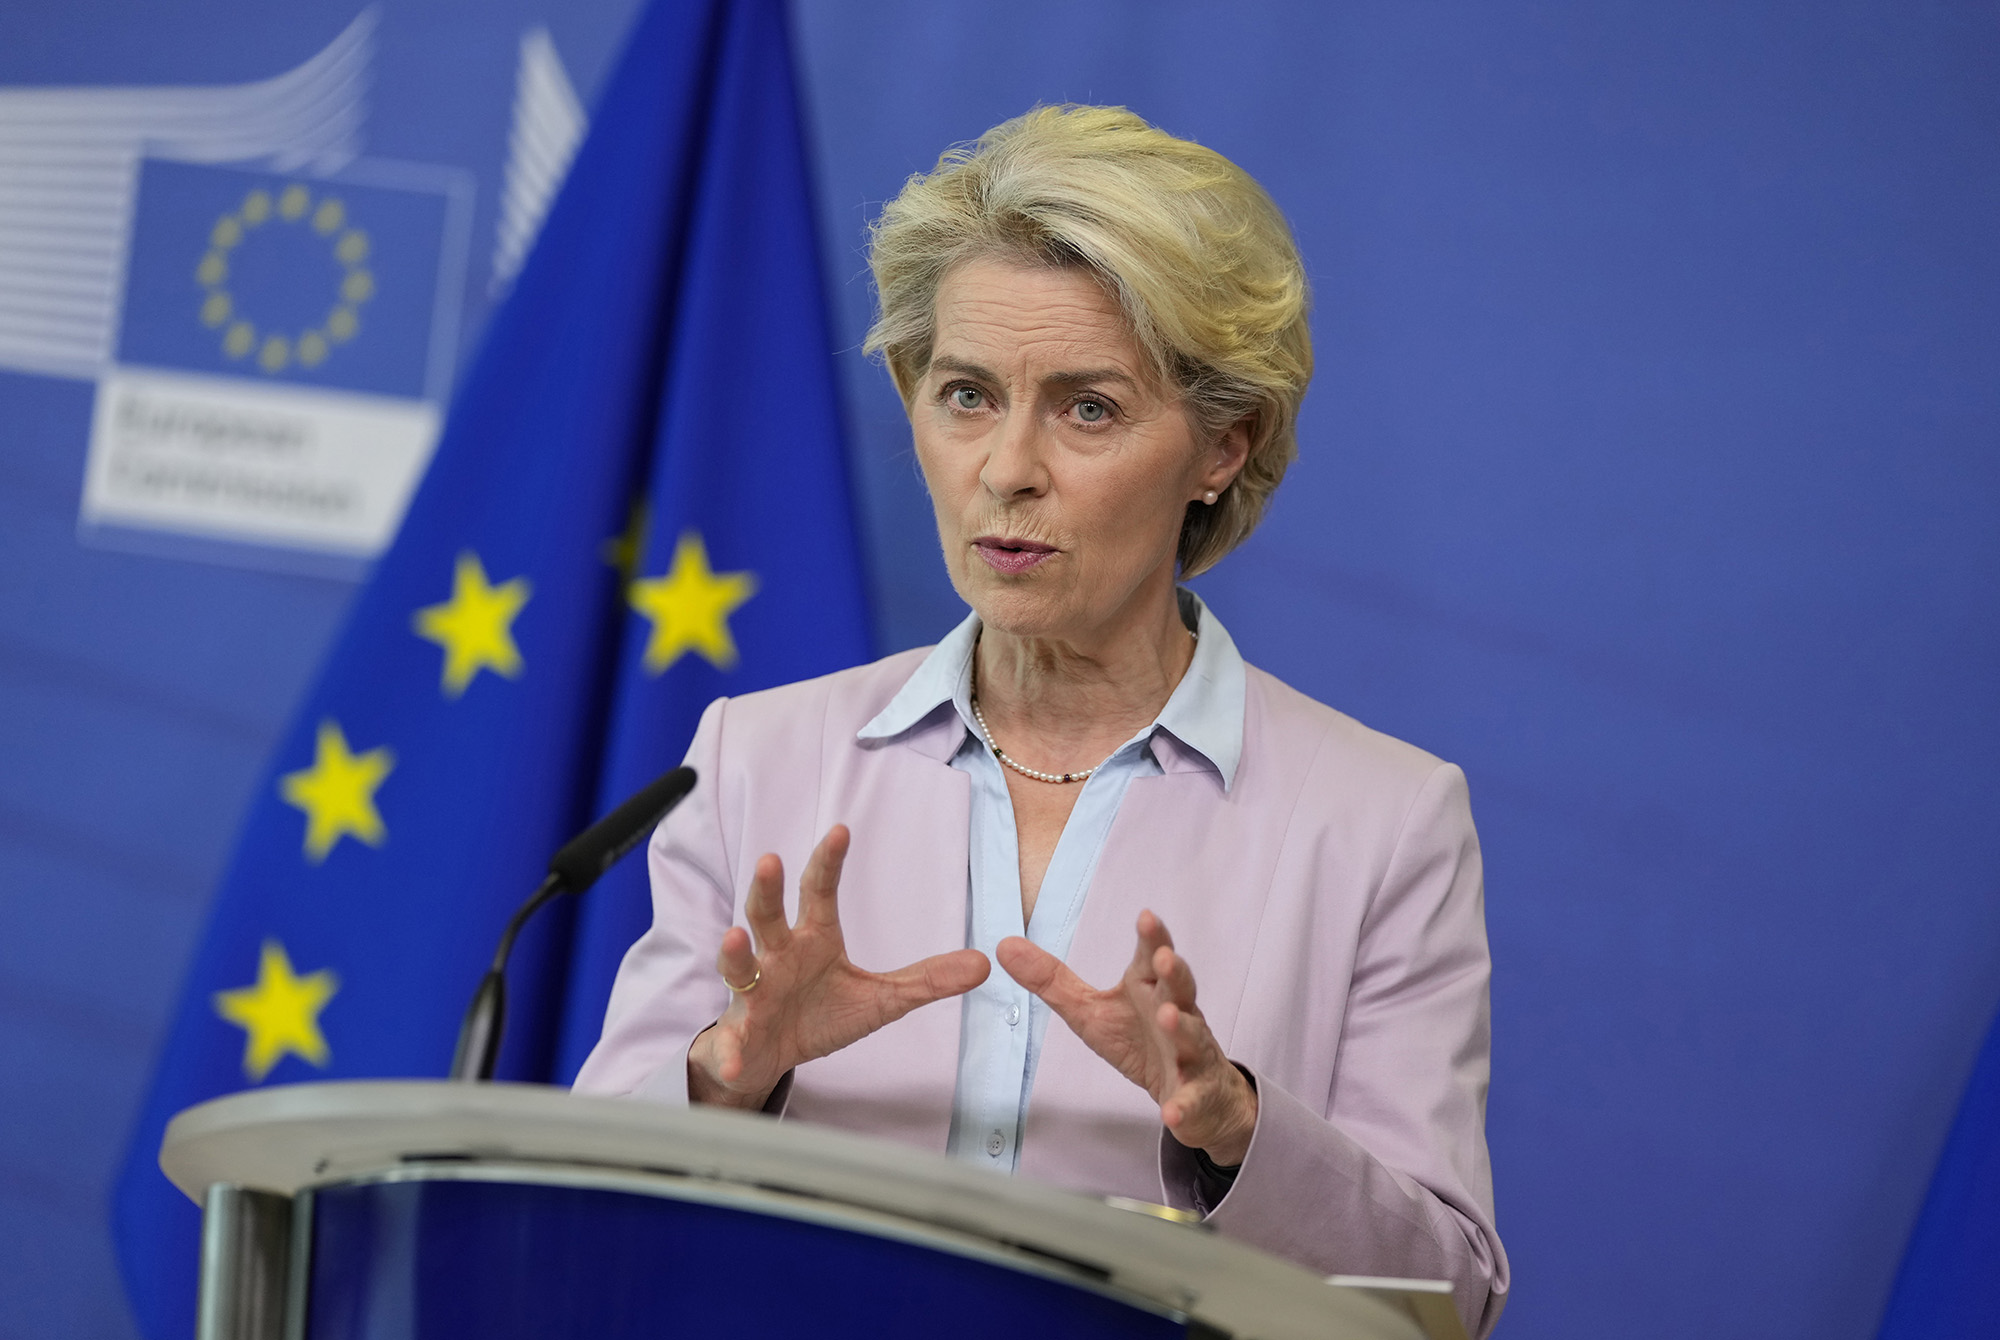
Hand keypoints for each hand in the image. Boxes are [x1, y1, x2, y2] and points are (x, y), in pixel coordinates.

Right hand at [688, 824, 989, 1108]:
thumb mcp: (882, 998)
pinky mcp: (740, 1035)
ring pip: (738, 966)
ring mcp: (753, 994)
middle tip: (769, 860)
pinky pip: (734, 1041)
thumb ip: (928, 979)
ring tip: (733, 938)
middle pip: (767, 916)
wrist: (773, 1055)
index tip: (841, 830)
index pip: (818, 891)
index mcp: (813, 939)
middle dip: (767, 890)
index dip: (828, 861)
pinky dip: (731, 1051)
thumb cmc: (822, 1014)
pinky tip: (731, 1058)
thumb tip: (984, 963)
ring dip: (733, 953)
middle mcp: (776, 957)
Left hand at [997, 910, 1257, 1164]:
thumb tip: (1004, 946)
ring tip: (1167, 1016)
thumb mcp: (1090, 1011)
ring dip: (1180, 1027)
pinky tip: (1174, 1114)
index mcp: (1150, 990)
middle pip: (1179, 988)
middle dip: (1174, 972)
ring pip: (1190, 1037)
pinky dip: (1183, 1106)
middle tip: (1163, 958)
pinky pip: (1190, 1100)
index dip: (1152, 939)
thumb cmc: (1140, 1040)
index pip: (1153, 958)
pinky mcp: (1194, 1095)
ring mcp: (1190, 1054)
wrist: (1192, 1093)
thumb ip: (1052, 981)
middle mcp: (1176, 1013)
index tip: (1146, 917)